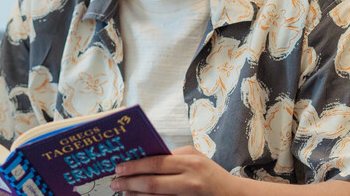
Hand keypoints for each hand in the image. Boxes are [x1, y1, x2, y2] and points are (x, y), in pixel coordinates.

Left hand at [110, 146, 239, 195]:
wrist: (234, 195)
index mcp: (190, 162)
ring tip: (124, 192)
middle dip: (129, 183)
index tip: (118, 168)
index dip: (134, 166)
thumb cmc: (211, 174)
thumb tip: (143, 157)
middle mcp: (190, 180)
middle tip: (115, 182)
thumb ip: (172, 157)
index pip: (155, 163)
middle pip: (152, 183)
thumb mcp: (195, 157)